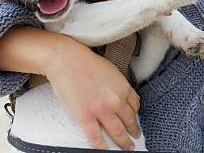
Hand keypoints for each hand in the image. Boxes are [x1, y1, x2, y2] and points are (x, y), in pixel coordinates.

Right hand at [43, 36, 140, 150]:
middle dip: (134, 131)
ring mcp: (101, 110)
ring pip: (117, 131)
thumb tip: (121, 94)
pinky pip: (96, 137)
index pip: (135, 106)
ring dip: (124, 142)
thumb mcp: (111, 71)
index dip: (136, 115)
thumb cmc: (86, 62)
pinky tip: (106, 151)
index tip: (135, 120)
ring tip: (127, 147)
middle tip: (136, 137)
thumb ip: (118, 85)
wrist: (67, 60)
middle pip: (129, 120)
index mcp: (123, 88)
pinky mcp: (86, 117)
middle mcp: (116, 101)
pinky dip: (102, 147)